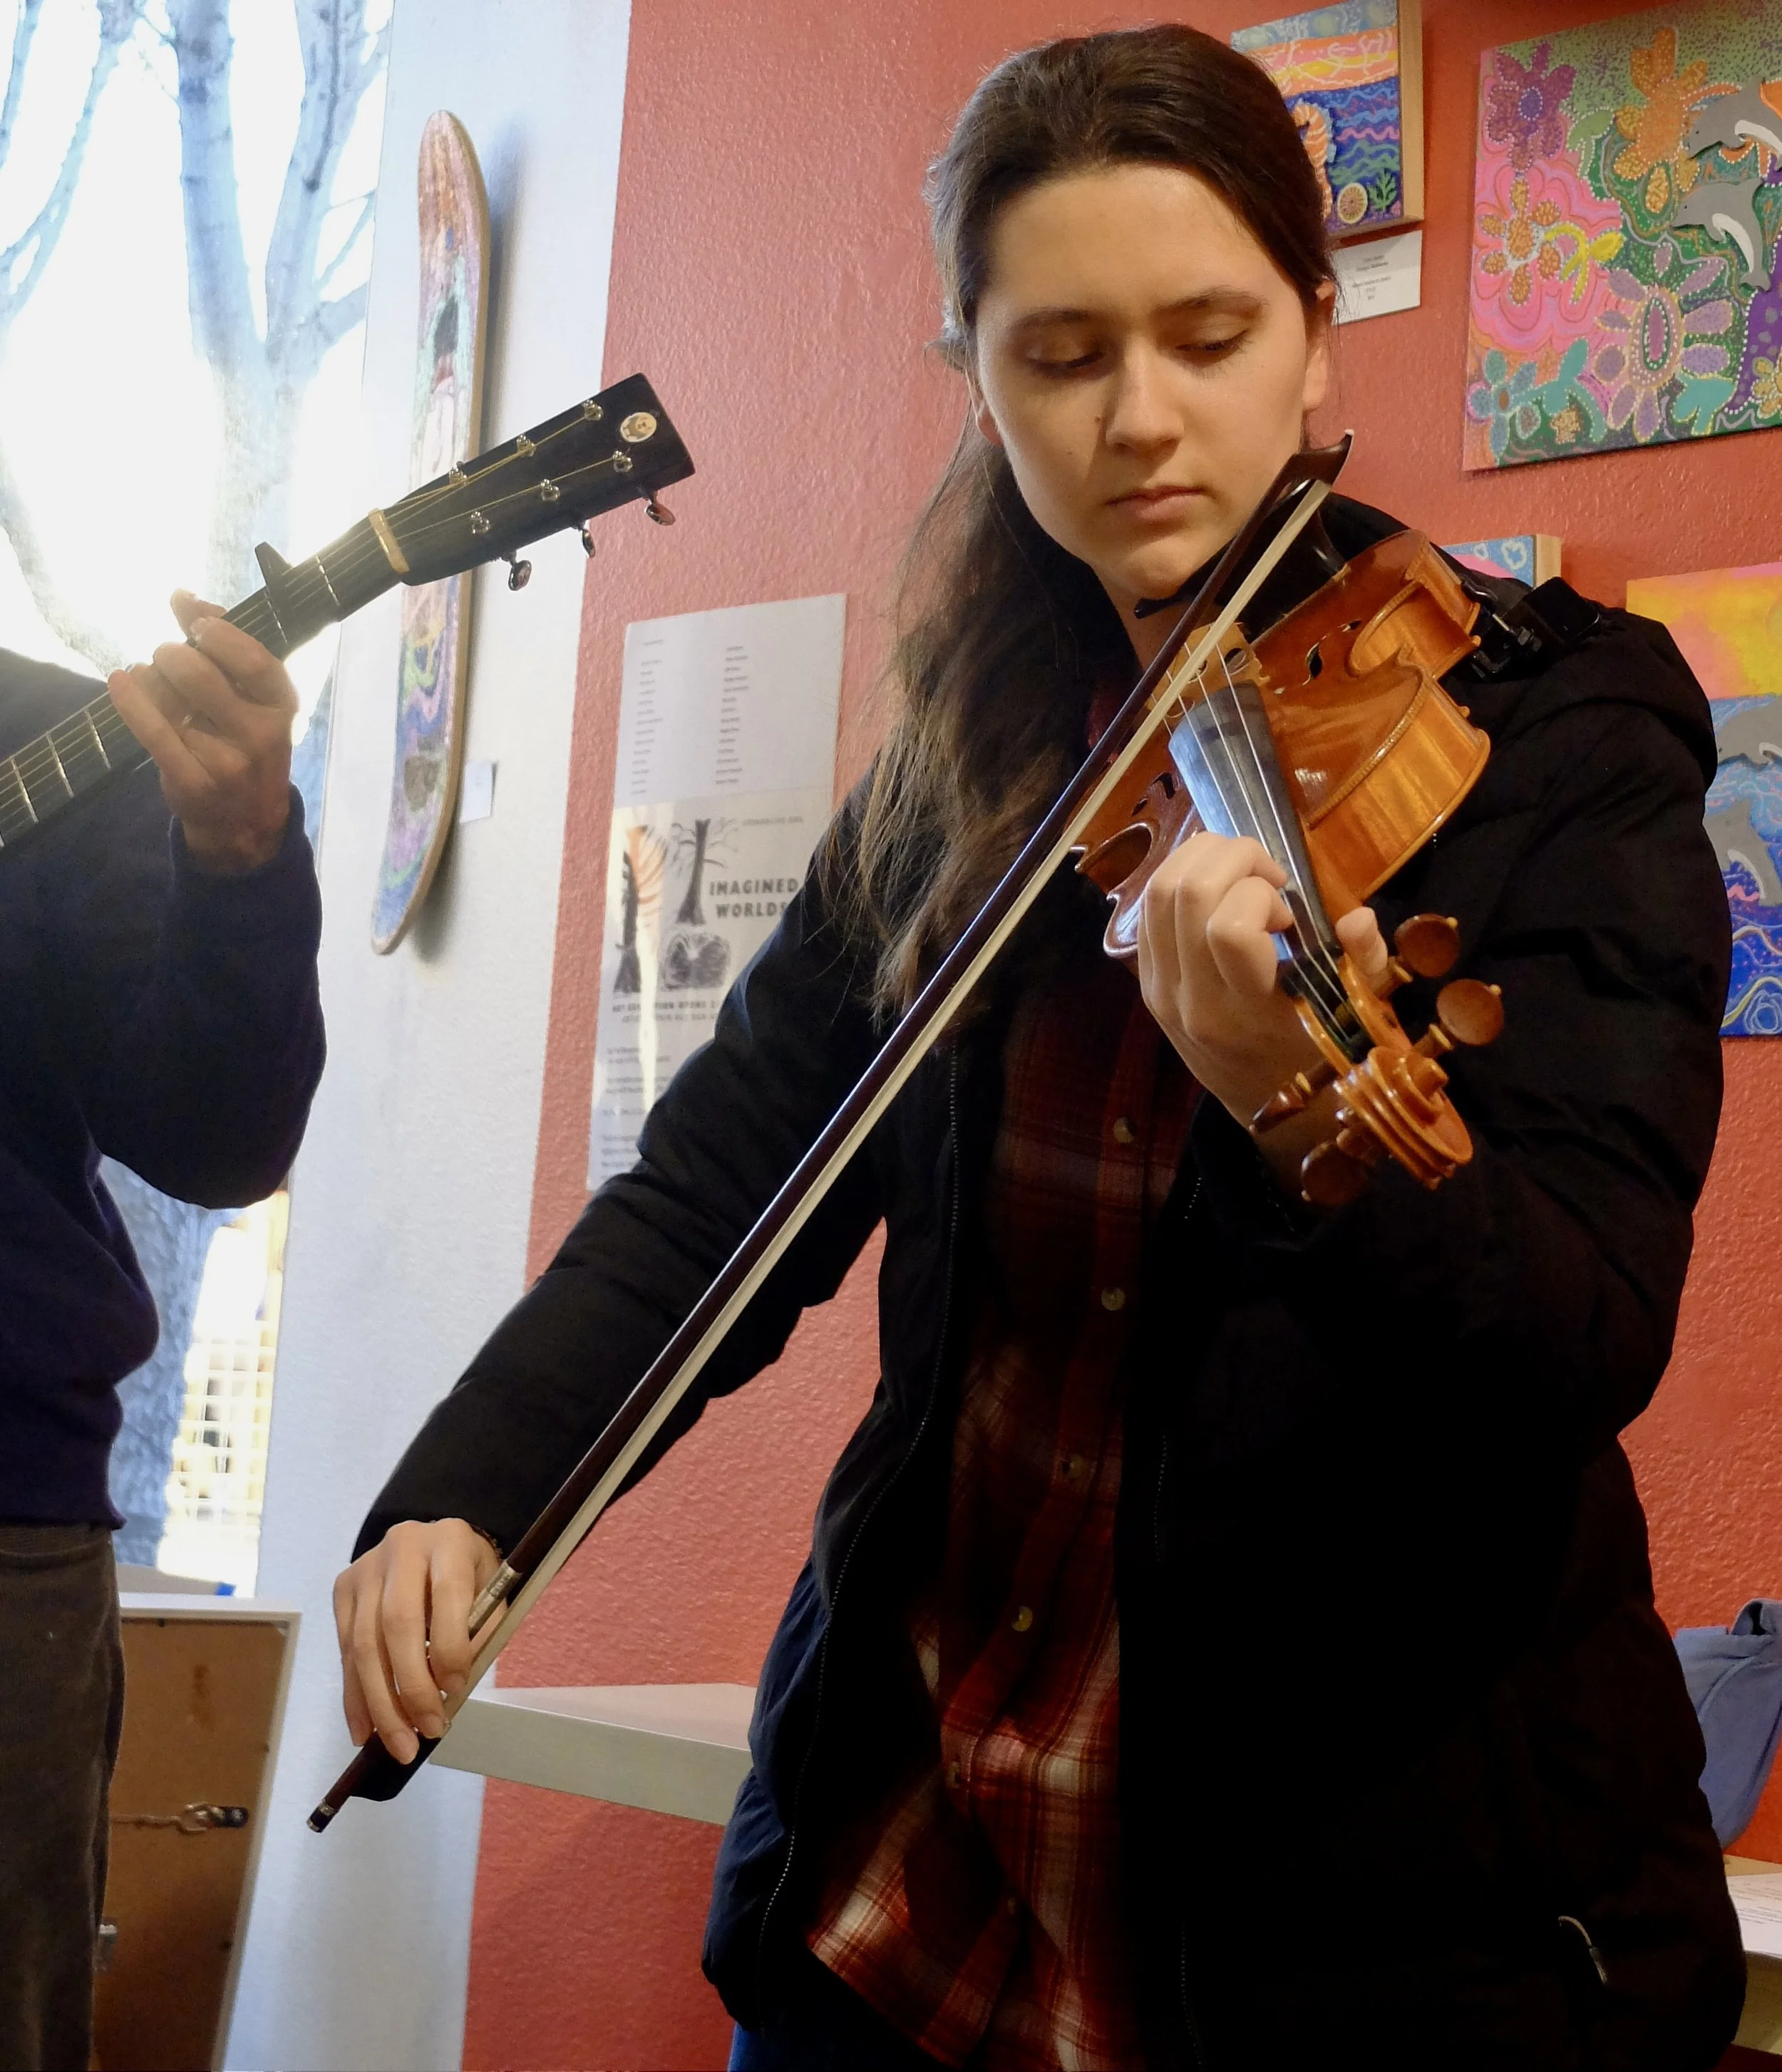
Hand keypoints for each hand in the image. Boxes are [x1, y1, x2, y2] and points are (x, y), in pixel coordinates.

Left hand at [108, 590, 296, 873]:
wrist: (245, 824)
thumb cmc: (246, 745)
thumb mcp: (252, 699)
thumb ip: (225, 646)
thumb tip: (184, 596)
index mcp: (282, 706)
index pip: (253, 659)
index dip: (218, 633)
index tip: (197, 623)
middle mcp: (261, 734)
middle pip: (201, 674)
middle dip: (172, 653)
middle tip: (167, 656)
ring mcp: (227, 761)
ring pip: (171, 698)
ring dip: (151, 676)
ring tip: (150, 677)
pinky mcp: (193, 781)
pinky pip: (152, 730)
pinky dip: (129, 699)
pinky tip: (120, 681)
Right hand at [333, 1518, 499, 1763]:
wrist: (434, 1542)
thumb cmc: (471, 1575)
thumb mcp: (492, 1593)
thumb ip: (480, 1634)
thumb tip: (452, 1689)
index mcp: (450, 1540)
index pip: (447, 1594)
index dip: (450, 1647)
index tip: (457, 1690)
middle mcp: (403, 1546)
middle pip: (397, 1624)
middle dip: (411, 1687)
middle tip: (428, 1731)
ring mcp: (366, 1567)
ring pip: (364, 1644)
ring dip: (380, 1703)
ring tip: (399, 1744)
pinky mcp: (343, 1589)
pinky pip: (345, 1651)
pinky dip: (355, 1696)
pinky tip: (365, 1730)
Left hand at [1136, 831, 1386, 1132]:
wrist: (1266, 1108)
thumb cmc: (1318, 1055)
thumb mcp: (1357, 1014)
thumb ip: (1364, 964)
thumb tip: (1356, 918)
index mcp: (1247, 1013)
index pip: (1229, 929)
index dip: (1260, 897)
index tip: (1288, 913)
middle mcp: (1192, 1000)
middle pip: (1187, 893)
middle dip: (1234, 857)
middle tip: (1270, 876)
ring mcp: (1160, 990)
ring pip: (1159, 891)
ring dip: (1204, 858)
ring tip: (1245, 874)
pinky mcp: (1144, 982)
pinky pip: (1147, 909)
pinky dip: (1181, 879)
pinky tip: (1218, 889)